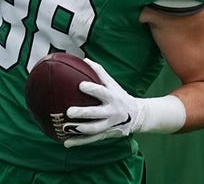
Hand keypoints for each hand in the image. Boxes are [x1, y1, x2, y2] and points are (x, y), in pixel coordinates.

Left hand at [63, 58, 185, 147]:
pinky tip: (66, 143)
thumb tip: (83, 59)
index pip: (102, 92)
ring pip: (94, 130)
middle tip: (69, 111)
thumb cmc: (119, 95)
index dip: (92, 89)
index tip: (80, 85)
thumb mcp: (113, 83)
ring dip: (79, 130)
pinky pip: (91, 139)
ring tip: (65, 128)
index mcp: (113, 98)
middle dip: (83, 113)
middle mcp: (112, 113)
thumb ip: (99, 72)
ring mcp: (109, 125)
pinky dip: (79, 141)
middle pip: (97, 114)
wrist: (138, 116)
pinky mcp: (106, 134)